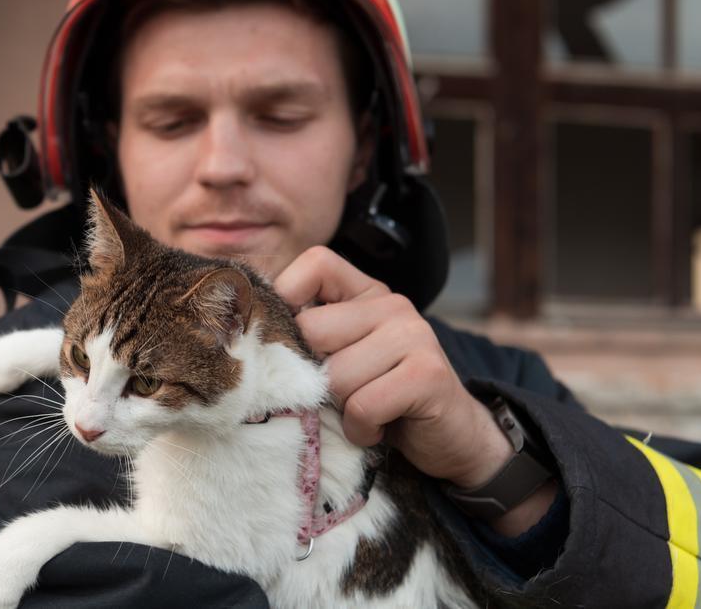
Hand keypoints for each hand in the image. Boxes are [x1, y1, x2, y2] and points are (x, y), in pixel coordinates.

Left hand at [274, 247, 554, 533]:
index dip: (289, 297)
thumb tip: (249, 330)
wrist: (451, 437)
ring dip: (341, 408)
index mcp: (367, 293)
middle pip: (313, 330)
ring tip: (363, 412)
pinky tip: (377, 429)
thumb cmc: (382, 397)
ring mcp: (414, 336)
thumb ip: (311, 336)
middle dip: (315, 374)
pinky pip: (362, 405)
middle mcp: (393, 305)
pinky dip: (361, 428)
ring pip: (336, 375)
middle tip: (338, 393)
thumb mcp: (343, 356)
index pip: (315, 263)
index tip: (295, 344)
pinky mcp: (427, 375)